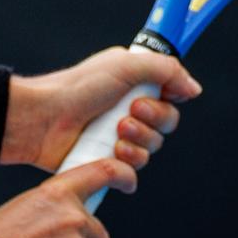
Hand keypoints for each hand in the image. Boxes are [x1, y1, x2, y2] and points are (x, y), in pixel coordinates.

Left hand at [3, 46, 201, 171]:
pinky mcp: (107, 162)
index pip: (171, 95)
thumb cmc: (77, 88)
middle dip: (153, 120)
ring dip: (139, 141)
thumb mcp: (125, 65)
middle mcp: (128, 109)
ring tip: (116, 132)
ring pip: (153, 148)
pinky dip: (126, 164)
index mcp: (133, 83)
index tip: (160, 93)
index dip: (170, 97)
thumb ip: (166, 70)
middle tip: (129, 113)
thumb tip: (194, 89)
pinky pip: (135, 172)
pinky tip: (111, 152)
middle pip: (167, 123)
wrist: (43, 119)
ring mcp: (117, 136)